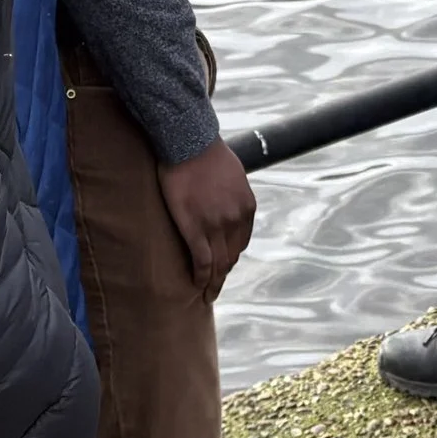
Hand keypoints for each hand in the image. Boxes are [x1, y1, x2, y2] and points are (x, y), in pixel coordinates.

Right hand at [158, 139, 256, 300]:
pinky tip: (196, 286)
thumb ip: (232, 194)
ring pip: (218, 265)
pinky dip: (200, 278)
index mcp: (247, 208)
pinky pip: (201, 262)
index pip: (241, 243)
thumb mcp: (232, 174)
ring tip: (206, 295)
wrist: (189, 142)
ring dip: (213, 284)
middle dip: (223, 275)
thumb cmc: (206, 152)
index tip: (222, 265)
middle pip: (231, 257)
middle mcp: (237, 220)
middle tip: (214, 288)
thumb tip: (225, 201)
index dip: (230, 257)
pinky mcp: (195, 228)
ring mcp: (217, 226)